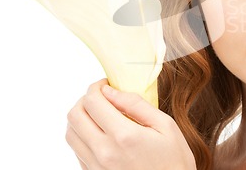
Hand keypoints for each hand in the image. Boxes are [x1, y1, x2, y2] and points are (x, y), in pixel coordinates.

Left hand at [66, 79, 195, 169]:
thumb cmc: (174, 162)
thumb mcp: (166, 126)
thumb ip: (136, 105)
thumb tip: (111, 91)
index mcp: (124, 136)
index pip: (92, 102)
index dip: (96, 87)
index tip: (106, 84)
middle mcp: (104, 152)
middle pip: (74, 115)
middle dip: (85, 99)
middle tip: (102, 96)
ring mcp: (96, 167)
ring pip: (70, 133)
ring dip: (81, 117)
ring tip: (99, 113)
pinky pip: (76, 150)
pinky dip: (83, 135)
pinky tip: (101, 132)